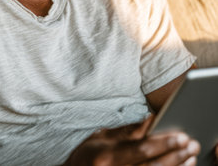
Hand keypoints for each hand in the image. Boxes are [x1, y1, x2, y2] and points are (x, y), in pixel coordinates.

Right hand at [64, 118, 200, 165]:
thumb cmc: (87, 156)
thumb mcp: (101, 137)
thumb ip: (126, 131)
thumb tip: (151, 119)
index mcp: (107, 156)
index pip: (141, 149)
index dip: (163, 143)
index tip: (181, 136)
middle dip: (175, 156)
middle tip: (191, 145)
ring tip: (190, 158)